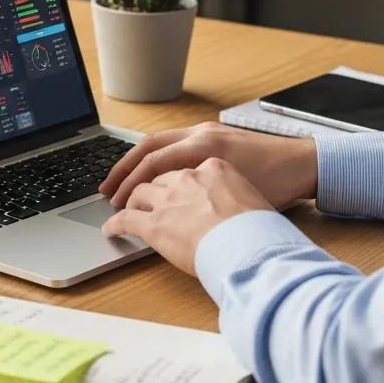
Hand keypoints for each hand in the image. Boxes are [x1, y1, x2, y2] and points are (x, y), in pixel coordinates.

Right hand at [101, 121, 316, 209]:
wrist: (306, 163)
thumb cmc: (277, 183)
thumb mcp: (234, 195)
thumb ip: (198, 202)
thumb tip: (165, 218)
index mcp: (202, 146)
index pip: (152, 162)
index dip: (129, 184)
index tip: (115, 203)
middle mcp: (200, 133)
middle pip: (148, 146)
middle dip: (123, 168)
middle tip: (106, 189)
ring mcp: (208, 132)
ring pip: (161, 142)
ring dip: (139, 162)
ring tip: (123, 181)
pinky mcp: (215, 137)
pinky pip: (176, 143)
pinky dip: (158, 158)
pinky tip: (153, 175)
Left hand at [102, 158, 270, 274]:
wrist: (269, 228)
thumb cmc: (272, 209)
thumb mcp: (252, 183)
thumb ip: (230, 184)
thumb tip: (226, 200)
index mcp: (211, 153)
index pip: (175, 155)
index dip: (159, 165)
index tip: (152, 172)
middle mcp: (187, 170)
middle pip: (152, 166)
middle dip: (133, 174)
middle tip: (121, 184)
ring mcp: (172, 194)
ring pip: (140, 190)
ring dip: (126, 197)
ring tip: (118, 205)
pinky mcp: (159, 221)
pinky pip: (128, 219)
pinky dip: (116, 223)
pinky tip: (111, 228)